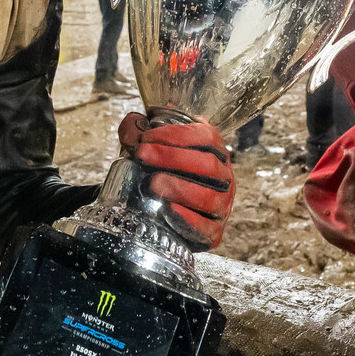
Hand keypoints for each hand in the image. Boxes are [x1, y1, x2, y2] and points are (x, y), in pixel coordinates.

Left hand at [117, 112, 236, 248]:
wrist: (163, 213)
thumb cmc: (162, 174)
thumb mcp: (150, 150)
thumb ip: (138, 133)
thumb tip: (131, 123)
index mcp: (214, 151)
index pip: (206, 137)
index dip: (177, 135)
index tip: (147, 138)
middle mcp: (223, 177)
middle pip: (208, 165)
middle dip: (173, 157)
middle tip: (143, 154)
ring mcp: (221, 205)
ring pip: (209, 196)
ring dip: (180, 188)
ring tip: (153, 182)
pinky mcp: (214, 232)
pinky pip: (206, 227)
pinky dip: (188, 220)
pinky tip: (168, 209)